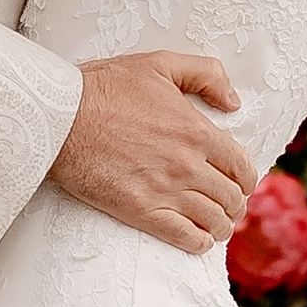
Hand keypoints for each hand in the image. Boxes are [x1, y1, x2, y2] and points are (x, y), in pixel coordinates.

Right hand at [50, 50, 254, 253]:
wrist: (60, 116)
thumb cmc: (105, 87)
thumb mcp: (160, 64)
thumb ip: (205, 75)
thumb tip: (233, 102)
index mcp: (197, 131)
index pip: (241, 166)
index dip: (246, 179)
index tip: (241, 184)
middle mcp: (188, 164)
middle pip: (230, 197)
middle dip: (235, 204)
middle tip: (229, 207)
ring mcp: (165, 190)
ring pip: (212, 220)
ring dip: (220, 226)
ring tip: (217, 227)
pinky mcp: (140, 211)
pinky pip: (183, 237)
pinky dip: (198, 243)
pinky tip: (199, 242)